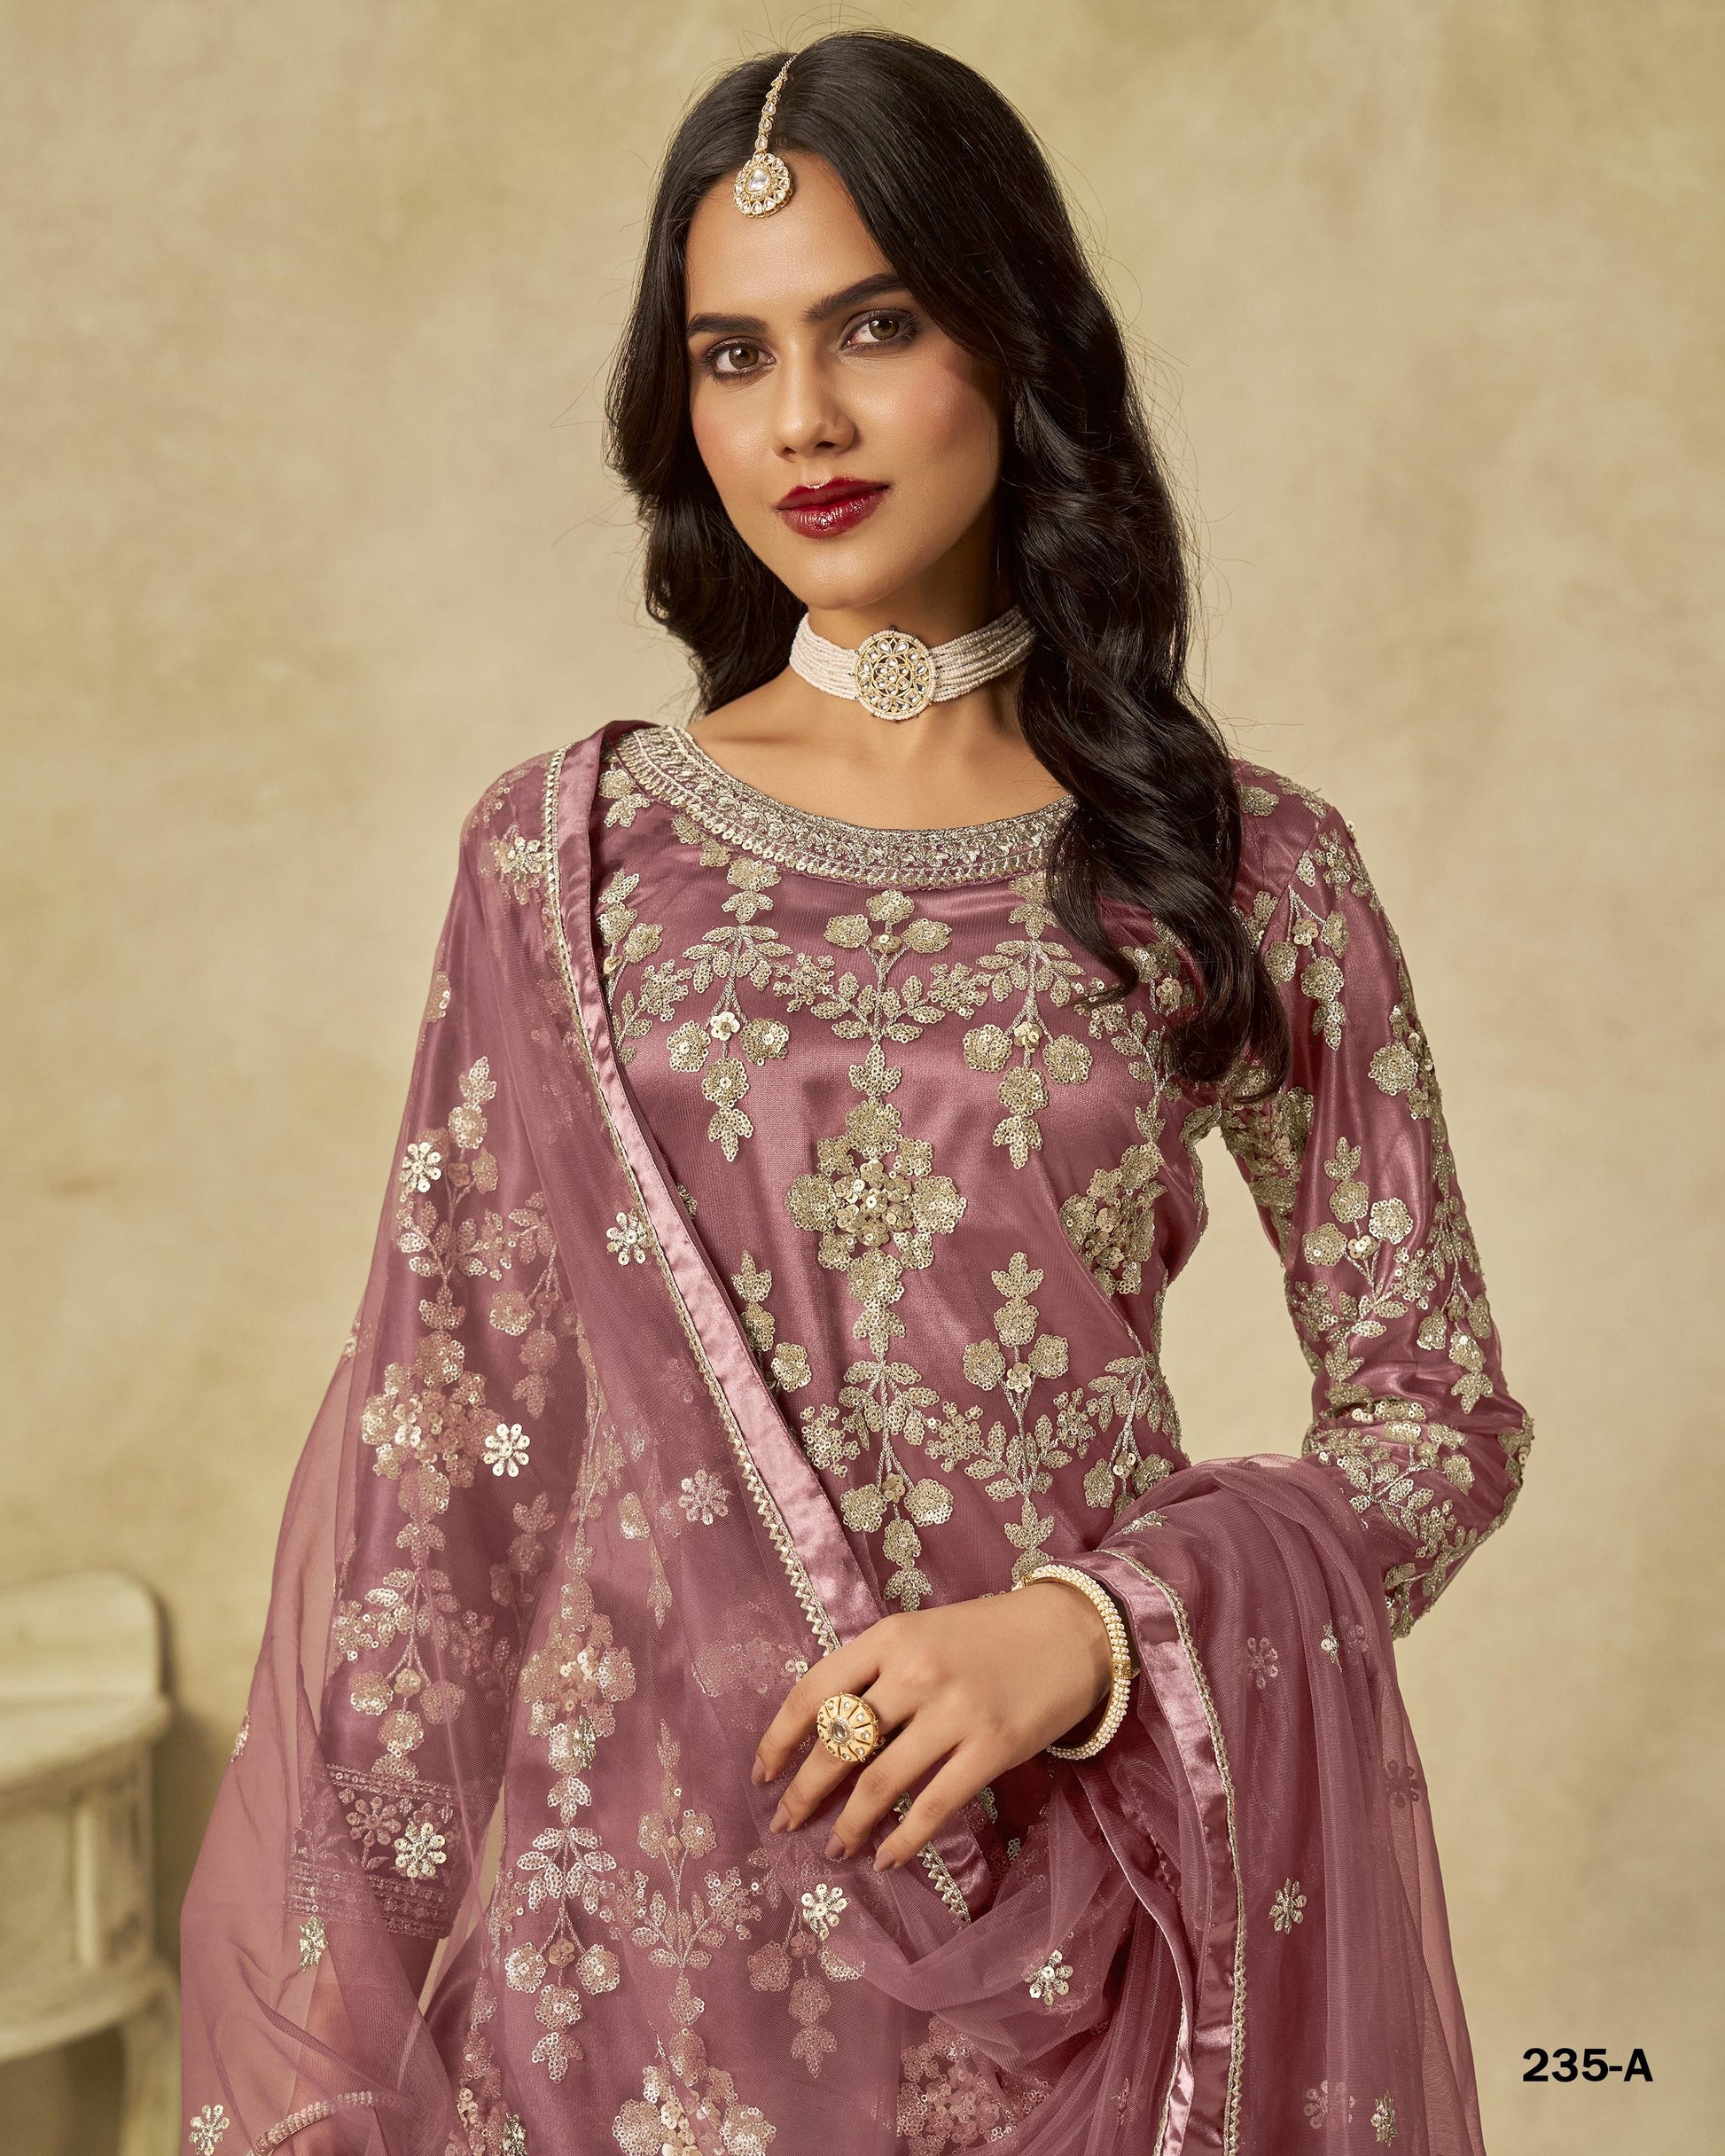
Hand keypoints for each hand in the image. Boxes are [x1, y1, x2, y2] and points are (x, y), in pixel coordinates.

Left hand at [752, 1580, 1114, 1871]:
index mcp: (889, 1637)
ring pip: (879, 1783)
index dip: (778, 1740)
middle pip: (838, 1745)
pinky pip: (932, 1807)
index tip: (762, 1775)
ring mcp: (955, 1711)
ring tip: (834, 1848)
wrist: (1069, 1631)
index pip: (812, 1692)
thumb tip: (824, 1737)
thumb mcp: (921, 1634)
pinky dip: (902, 1841)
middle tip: (785, 1824)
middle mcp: (915, 1671)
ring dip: (848, 1824)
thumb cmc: (986, 1635)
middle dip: (804, 1793)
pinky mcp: (991, 1748)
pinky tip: (886, 1859)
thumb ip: (876, 1673)